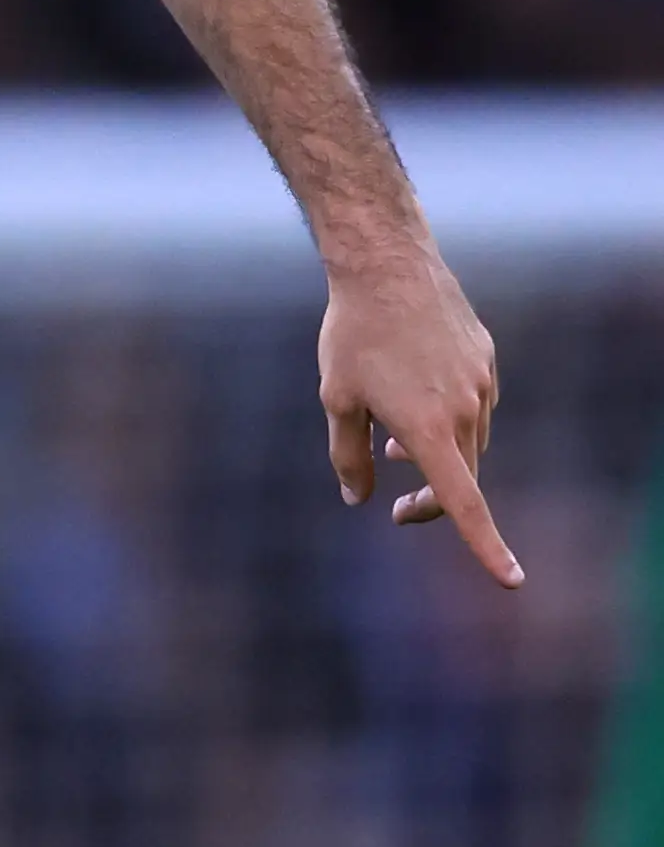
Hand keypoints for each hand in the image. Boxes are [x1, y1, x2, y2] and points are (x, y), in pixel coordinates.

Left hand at [318, 244, 517, 585]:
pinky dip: (450, 418)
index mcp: (430, 430)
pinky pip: (474, 405)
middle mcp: (466, 411)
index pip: (463, 503)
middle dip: (431, 500)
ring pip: (468, 440)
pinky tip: (415, 397)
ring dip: (438, 454)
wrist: (387, 266)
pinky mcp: (486, 360)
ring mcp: (482, 384)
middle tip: (398, 510)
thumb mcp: (337, 399)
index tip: (510, 580)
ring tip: (395, 447)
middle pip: (461, 477)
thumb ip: (347, 456)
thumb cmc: (353, 335)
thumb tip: (358, 498)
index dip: (485, 546)